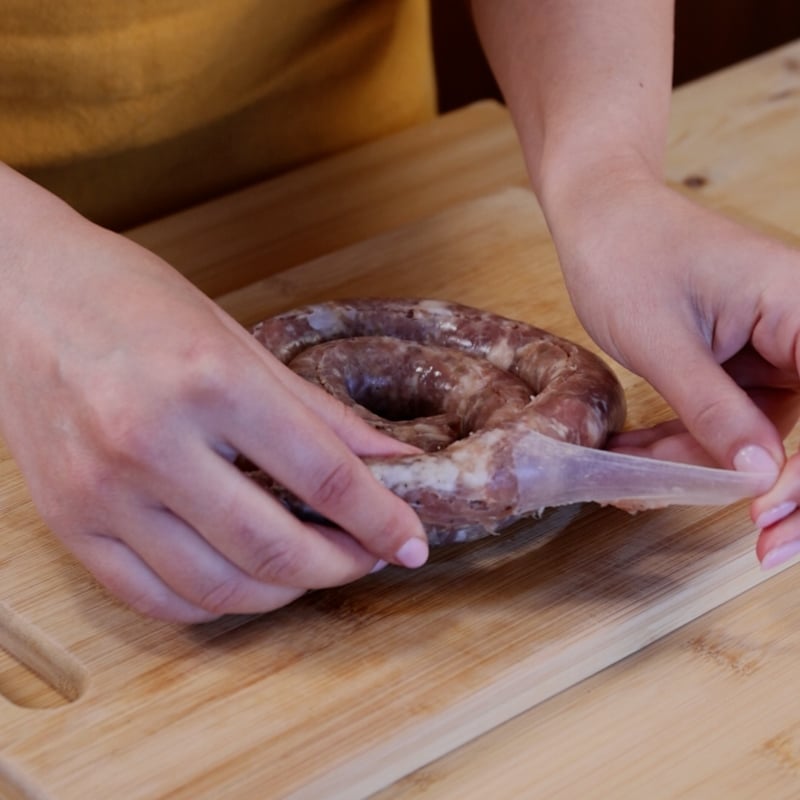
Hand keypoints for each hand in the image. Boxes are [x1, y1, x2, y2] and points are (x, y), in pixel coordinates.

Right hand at [0, 169, 427, 621]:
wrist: (20, 292)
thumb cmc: (132, 301)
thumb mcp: (238, 341)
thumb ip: (318, 413)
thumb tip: (390, 460)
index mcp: (209, 382)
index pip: (323, 475)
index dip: (381, 519)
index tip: (411, 543)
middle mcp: (151, 442)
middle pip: (272, 547)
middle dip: (340, 565)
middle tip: (367, 556)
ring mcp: (102, 491)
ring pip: (217, 588)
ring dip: (282, 592)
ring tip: (311, 567)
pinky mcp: (69, 523)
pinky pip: (154, 599)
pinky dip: (215, 603)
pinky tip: (244, 580)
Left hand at [542, 168, 799, 565]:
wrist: (595, 212)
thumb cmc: (624, 252)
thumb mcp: (661, 339)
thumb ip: (712, 408)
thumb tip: (760, 478)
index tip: (766, 517)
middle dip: (758, 484)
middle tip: (745, 543)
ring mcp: (772, 348)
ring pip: (757, 435)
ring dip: (700, 464)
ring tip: (632, 476)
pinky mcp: (739, 361)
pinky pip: (727, 419)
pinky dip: (687, 442)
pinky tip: (638, 456)